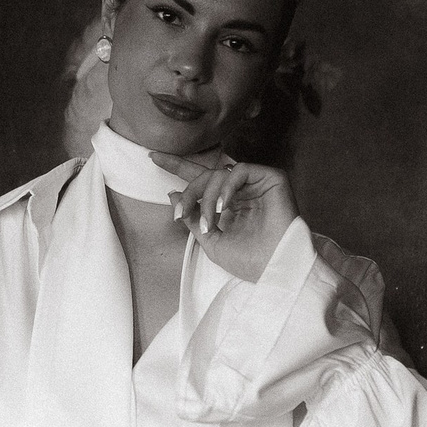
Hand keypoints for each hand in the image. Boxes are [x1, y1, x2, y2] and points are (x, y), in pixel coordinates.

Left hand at [160, 149, 296, 281]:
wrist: (275, 269)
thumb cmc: (248, 262)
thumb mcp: (210, 241)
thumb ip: (192, 217)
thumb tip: (172, 193)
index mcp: (229, 204)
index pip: (201, 180)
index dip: (177, 166)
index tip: (152, 157)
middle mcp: (242, 190)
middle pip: (206, 174)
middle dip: (189, 191)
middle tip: (181, 212)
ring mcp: (256, 183)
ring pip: (219, 173)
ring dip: (207, 197)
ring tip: (210, 222)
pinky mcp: (271, 178)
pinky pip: (239, 171)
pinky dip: (226, 187)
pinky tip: (224, 207)